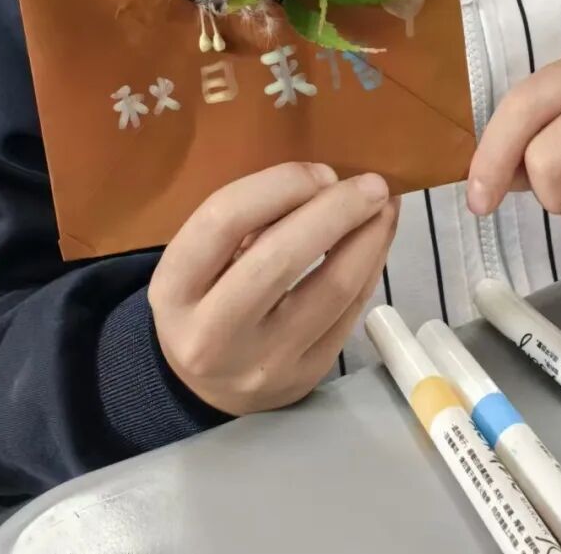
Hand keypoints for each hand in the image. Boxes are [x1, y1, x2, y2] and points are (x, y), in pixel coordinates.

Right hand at [149, 162, 397, 414]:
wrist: (205, 387)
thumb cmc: (206, 297)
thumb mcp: (200, 259)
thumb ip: (247, 220)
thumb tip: (325, 183)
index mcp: (175, 290)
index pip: (224, 221)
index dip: (279, 185)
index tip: (321, 172)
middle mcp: (211, 335)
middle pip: (281, 259)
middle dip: (336, 211)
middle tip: (372, 183)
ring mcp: (262, 364)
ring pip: (331, 290)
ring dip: (369, 238)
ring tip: (386, 205)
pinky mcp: (305, 377)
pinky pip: (350, 313)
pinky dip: (371, 268)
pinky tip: (378, 239)